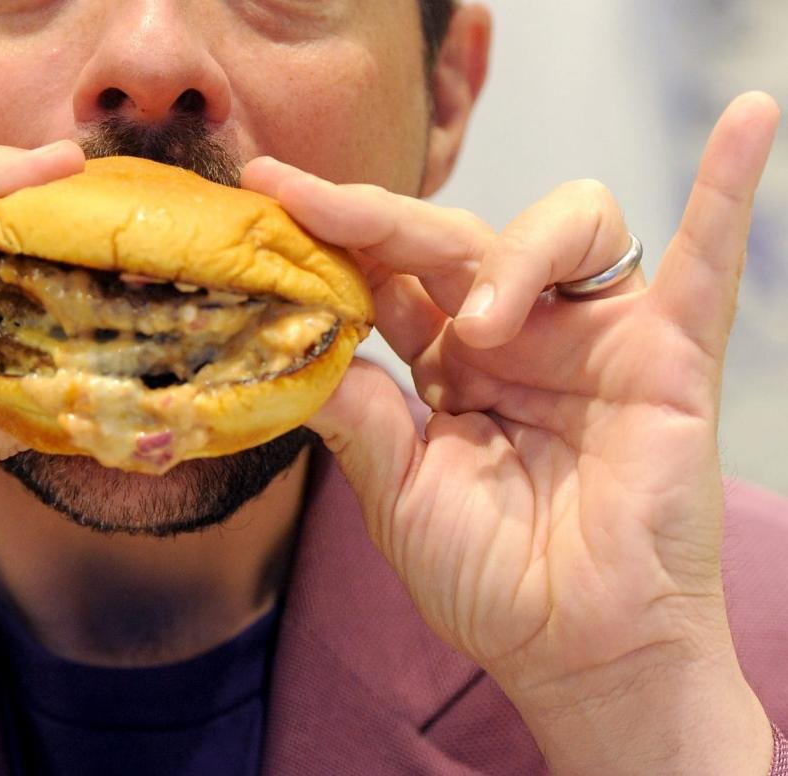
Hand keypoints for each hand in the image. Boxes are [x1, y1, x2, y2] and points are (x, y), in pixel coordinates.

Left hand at [245, 92, 779, 773]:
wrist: (579, 653)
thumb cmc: (494, 583)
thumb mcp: (400, 495)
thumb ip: (357, 416)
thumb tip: (290, 344)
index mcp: (449, 366)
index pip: (389, 275)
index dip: (332, 236)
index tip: (266, 198)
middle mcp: (518, 339)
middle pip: (451, 239)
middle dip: (377, 217)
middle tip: (308, 200)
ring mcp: (592, 340)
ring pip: (558, 225)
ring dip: (509, 254)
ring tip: (479, 331)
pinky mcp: (670, 356)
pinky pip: (706, 261)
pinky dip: (725, 191)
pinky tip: (747, 118)